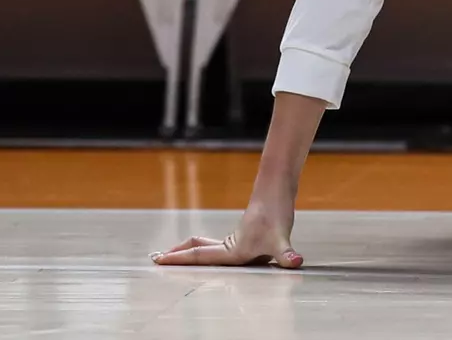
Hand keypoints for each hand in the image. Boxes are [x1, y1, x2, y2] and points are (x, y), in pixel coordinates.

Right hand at [151, 202, 302, 268]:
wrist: (276, 189)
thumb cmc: (276, 213)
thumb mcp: (281, 239)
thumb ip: (286, 254)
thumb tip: (295, 262)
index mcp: (232, 251)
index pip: (198, 256)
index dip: (178, 260)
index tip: (157, 260)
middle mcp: (230, 247)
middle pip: (196, 250)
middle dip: (177, 256)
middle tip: (156, 259)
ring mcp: (236, 240)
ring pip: (205, 247)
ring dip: (189, 251)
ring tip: (176, 256)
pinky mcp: (244, 236)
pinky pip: (218, 246)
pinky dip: (206, 250)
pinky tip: (212, 256)